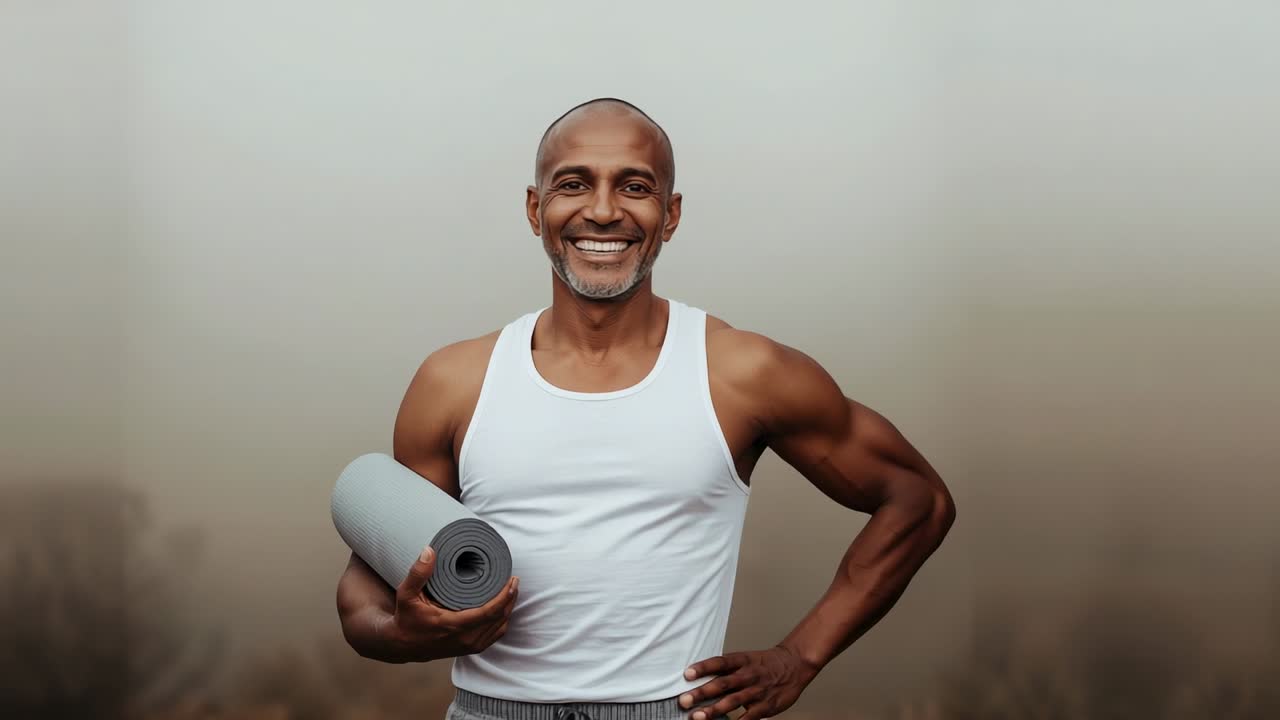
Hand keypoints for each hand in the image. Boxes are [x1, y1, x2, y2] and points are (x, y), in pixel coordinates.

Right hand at [383, 546, 517, 661]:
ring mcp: (469, 646)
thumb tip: (430, 550)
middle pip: (499, 618)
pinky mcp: (470, 649)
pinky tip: (503, 607)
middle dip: (510, 598)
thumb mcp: (406, 594)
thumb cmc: (406, 618)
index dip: (504, 596)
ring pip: (500, 627)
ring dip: (508, 608)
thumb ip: (417, 573)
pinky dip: (502, 620)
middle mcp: (465, 639)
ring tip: (510, 590)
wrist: (403, 645)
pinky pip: (495, 635)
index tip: (511, 580)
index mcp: (454, 625)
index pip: (489, 612)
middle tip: (513, 579)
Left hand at [678, 645, 819, 719]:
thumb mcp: (746, 659)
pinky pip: (750, 717)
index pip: (720, 663)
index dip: (703, 668)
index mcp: (741, 661)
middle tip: (684, 700)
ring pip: (733, 701)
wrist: (794, 664)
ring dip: (714, 710)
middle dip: (702, 693)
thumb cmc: (765, 663)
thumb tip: (700, 676)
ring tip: (697, 717)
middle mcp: (748, 675)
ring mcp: (757, 691)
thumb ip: (726, 669)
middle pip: (722, 683)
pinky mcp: (766, 706)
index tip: (687, 674)